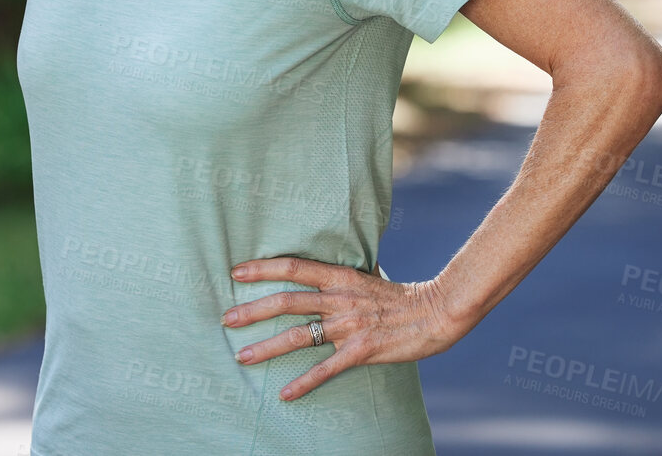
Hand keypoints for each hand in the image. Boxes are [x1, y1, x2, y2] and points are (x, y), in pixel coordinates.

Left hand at [222, 257, 467, 401]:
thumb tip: (318, 273)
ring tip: (242, 357)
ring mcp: (350, 325)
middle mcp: (340, 298)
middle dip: (253, 311)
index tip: (235, 272)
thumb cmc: (400, 296)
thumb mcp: (366, 277)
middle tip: (226, 319)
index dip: (262, 269)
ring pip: (299, 335)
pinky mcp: (361, 350)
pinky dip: (303, 383)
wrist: (436, 311)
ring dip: (267, 347)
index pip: (293, 268)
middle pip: (287, 302)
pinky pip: (326, 369)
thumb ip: (340, 277)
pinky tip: (284, 394)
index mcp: (340, 276)